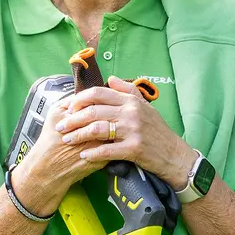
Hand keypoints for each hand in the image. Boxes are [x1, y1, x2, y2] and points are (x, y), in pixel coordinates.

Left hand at [47, 79, 194, 183]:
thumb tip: (110, 78)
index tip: (68, 108)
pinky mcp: (134, 149)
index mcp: (131, 101)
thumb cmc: (157, 131)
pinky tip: (83, 155)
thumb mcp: (145, 106)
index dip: (79, 100)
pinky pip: (106, 151)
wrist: (174, 154)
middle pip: (93, 111)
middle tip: (60, 126)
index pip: (99, 93)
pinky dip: (92, 153)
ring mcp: (132, 131)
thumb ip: (127, 90)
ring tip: (67, 140)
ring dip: (78, 136)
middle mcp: (131, 113)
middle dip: (72, 119)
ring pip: (96, 130)